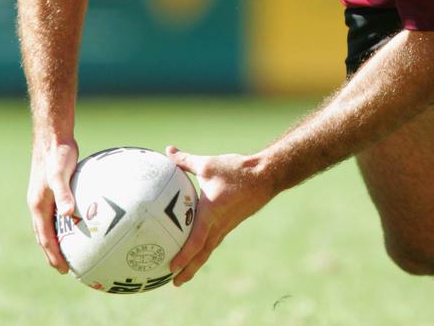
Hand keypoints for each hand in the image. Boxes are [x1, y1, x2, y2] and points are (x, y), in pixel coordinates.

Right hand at [27, 138, 78, 272]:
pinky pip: (61, 210)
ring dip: (59, 239)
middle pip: (45, 236)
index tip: (64, 269)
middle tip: (67, 268)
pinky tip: (82, 221)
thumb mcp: (59, 174)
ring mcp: (47, 196)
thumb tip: (68, 213)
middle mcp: (40, 204)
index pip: (45, 238)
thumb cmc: (57, 154)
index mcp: (38, 206)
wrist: (53, 136)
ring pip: (52, 224)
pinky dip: (68, 221)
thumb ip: (63, 194)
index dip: (53, 255)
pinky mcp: (56, 188)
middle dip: (54, 253)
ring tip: (72, 251)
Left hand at [166, 145, 274, 285]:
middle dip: (188, 269)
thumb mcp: (209, 164)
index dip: (183, 256)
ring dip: (196, 262)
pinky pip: (215, 239)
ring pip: (209, 249)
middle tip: (174, 283)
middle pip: (202, 254)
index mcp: (212, 214)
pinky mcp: (232, 222)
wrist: (265, 175)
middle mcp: (219, 224)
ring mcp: (227, 225)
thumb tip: (168, 151)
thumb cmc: (237, 170)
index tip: (171, 267)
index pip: (196, 241)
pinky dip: (205, 248)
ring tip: (184, 273)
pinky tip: (200, 246)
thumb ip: (186, 160)